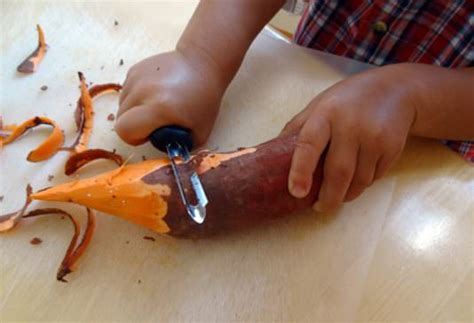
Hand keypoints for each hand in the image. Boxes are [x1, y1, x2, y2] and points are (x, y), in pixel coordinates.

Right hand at [115, 50, 224, 145]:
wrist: (202, 63)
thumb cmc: (204, 100)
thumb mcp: (199, 132)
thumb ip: (180, 146)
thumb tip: (165, 152)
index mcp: (159, 108)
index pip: (125, 130)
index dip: (134, 137)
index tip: (150, 133)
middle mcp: (143, 91)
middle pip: (120, 118)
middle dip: (134, 125)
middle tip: (154, 122)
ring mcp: (137, 77)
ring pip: (121, 104)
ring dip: (134, 111)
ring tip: (156, 106)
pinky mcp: (135, 69)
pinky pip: (126, 91)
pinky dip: (135, 97)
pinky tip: (155, 93)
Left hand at [282, 65, 416, 211]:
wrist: (396, 90)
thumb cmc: (348, 99)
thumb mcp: (319, 105)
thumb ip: (298, 128)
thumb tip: (270, 155)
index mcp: (326, 113)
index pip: (309, 144)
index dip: (301, 170)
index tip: (296, 192)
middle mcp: (351, 125)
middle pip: (339, 172)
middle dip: (328, 197)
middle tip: (320, 207)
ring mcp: (374, 137)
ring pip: (359, 180)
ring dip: (346, 194)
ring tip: (338, 193)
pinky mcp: (392, 148)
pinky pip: (374, 177)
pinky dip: (363, 183)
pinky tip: (358, 174)